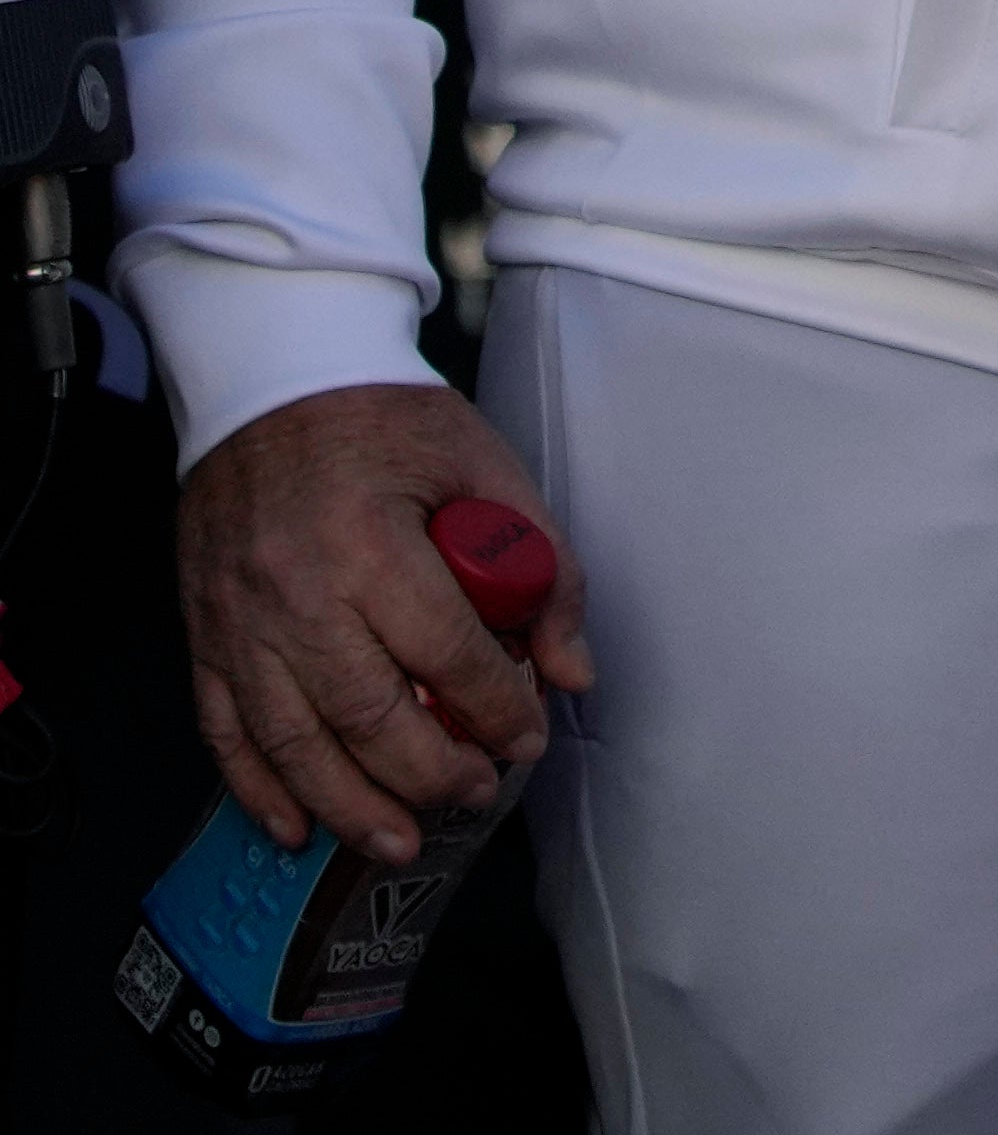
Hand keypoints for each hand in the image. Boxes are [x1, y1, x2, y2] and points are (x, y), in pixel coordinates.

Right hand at [177, 379, 596, 862]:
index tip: (527, 738)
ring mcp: (237, 621)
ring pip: (290, 742)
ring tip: (400, 840)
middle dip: (429, 774)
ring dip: (347, 805)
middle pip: (365, 716)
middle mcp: (294, 593)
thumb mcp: (487, 467)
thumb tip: (571, 670)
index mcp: (371, 544)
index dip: (496, 709)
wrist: (274, 380)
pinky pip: (223, 731)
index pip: (445, 655)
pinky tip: (296, 825)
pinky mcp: (203, 634)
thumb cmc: (385, 419)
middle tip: (474, 793)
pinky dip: (257, 788)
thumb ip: (542, 567)